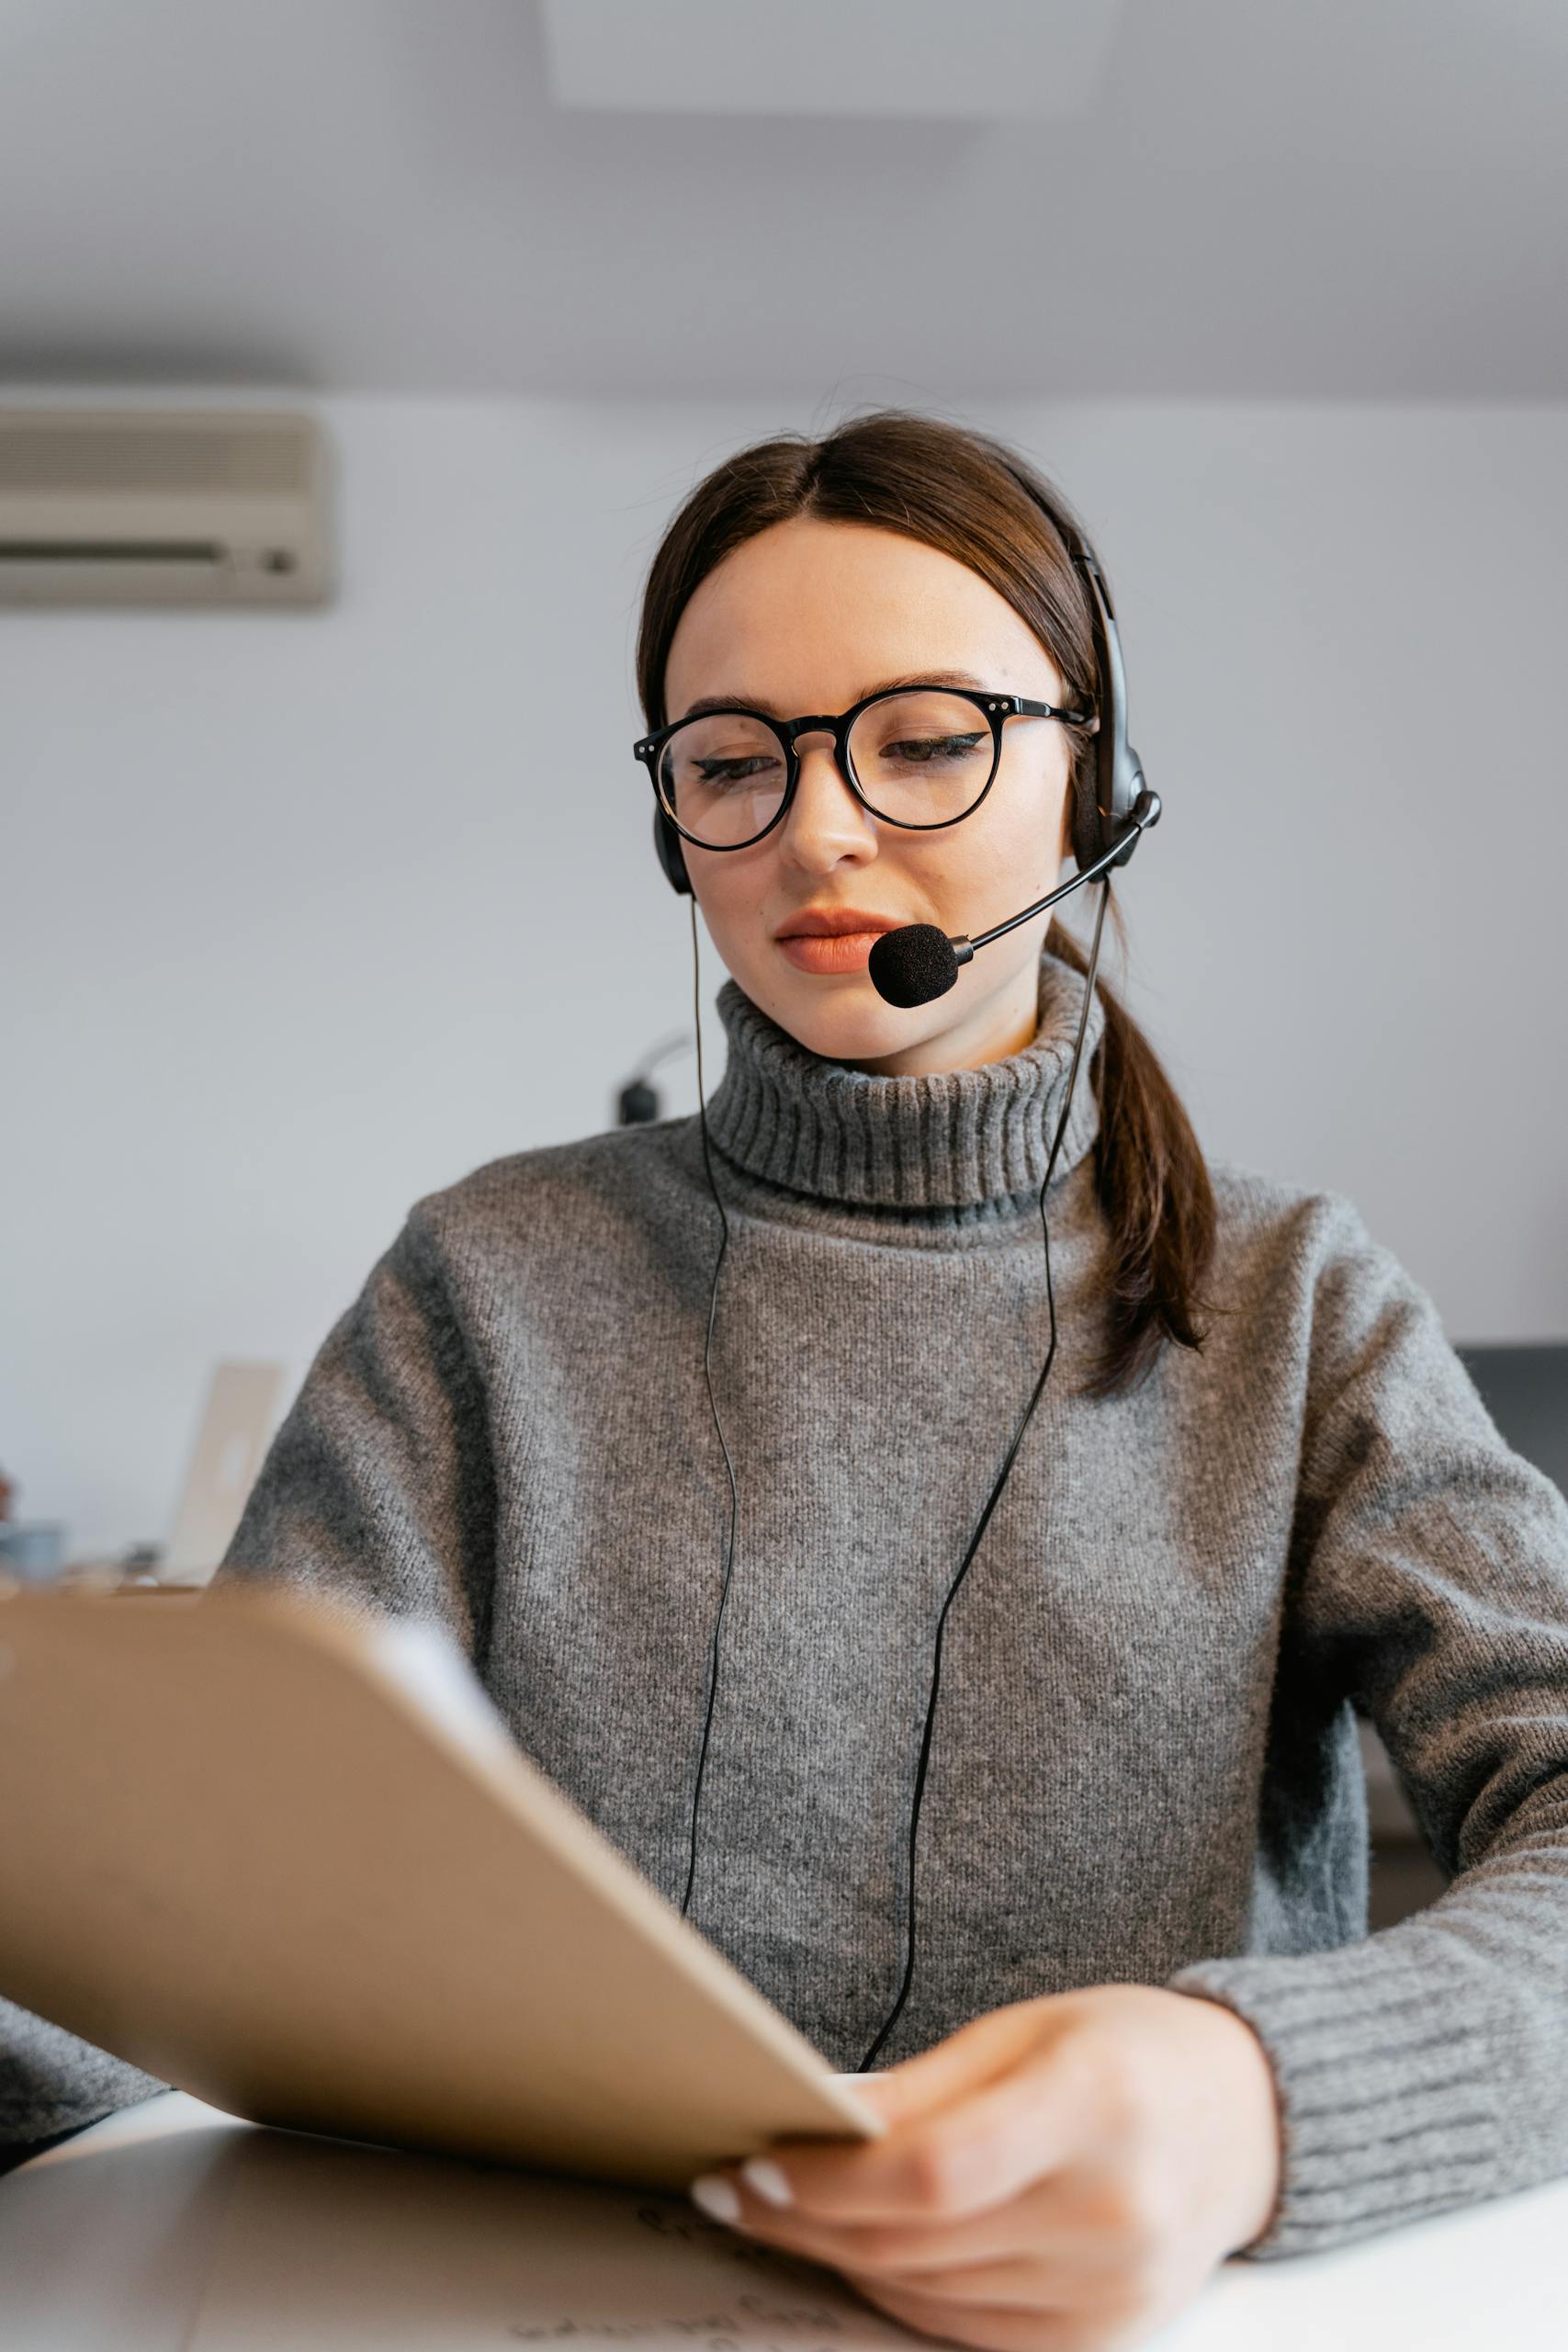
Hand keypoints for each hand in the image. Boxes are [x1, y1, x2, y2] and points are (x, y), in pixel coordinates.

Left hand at [690, 1986, 1282, 2351]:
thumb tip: (816, 2126)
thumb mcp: (1026, 2030)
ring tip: (783, 2216)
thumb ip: (922, 2088)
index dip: (831, 2181)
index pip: (935, 2172)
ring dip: (841, 2259)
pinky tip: (862, 2251)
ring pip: (928, 2295)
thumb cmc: (1126, 2053)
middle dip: (809, 2220)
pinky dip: (900, 2292)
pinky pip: (965, 2330)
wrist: (1243, 2123)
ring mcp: (1111, 2292)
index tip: (756, 2167)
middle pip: (918, 2241)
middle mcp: (1111, 2212)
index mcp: (1094, 2105)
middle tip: (736, 2192)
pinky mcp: (1100, 2339)